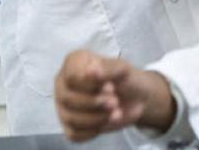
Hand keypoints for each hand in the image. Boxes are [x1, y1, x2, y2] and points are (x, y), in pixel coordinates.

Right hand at [54, 50, 175, 141]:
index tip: (110, 86)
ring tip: (115, 112)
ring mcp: (64, 106)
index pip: (71, 76)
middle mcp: (63, 84)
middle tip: (115, 102)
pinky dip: (93, 131)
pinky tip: (106, 121)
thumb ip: (107, 68)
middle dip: (94, 103)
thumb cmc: (124, 78)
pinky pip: (74, 133)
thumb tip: (91, 71)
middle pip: (68, 98)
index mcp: (72, 63)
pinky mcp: (70, 125)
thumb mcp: (122, 68)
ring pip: (71, 118)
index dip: (91, 84)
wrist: (135, 97)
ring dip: (96, 118)